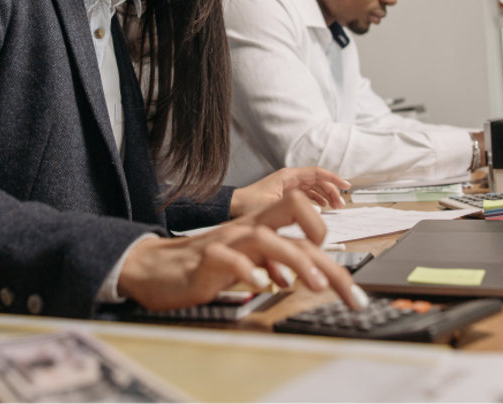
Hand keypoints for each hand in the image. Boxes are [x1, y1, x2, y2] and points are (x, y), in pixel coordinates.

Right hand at [118, 190, 367, 311]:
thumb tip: (311, 275)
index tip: (338, 270)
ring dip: (295, 261)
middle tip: (344, 286)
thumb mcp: (251, 261)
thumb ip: (278, 263)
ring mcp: (228, 240)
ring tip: (314, 286)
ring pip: (267, 238)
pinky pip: (230, 259)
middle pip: (293, 215)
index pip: (302, 215)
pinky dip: (247, 271)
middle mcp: (249, 227)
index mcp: (261, 226)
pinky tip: (261, 286)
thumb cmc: (207, 264)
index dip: (325, 234)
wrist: (157, 268)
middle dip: (325, 248)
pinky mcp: (207, 258)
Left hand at [230, 166, 348, 217]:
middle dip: (331, 191)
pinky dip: (317, 200)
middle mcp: (289, 179)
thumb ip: (291, 208)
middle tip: (341, 204)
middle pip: (317, 181)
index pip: (316, 173)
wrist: (231, 207)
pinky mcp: (285, 194)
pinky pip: (306, 194)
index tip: (345, 185)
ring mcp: (288, 186)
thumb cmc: (247, 205)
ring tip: (335, 207)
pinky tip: (321, 208)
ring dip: (326, 196)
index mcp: (288, 176)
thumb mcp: (271, 206)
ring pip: (313, 188)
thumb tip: (313, 213)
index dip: (333, 178)